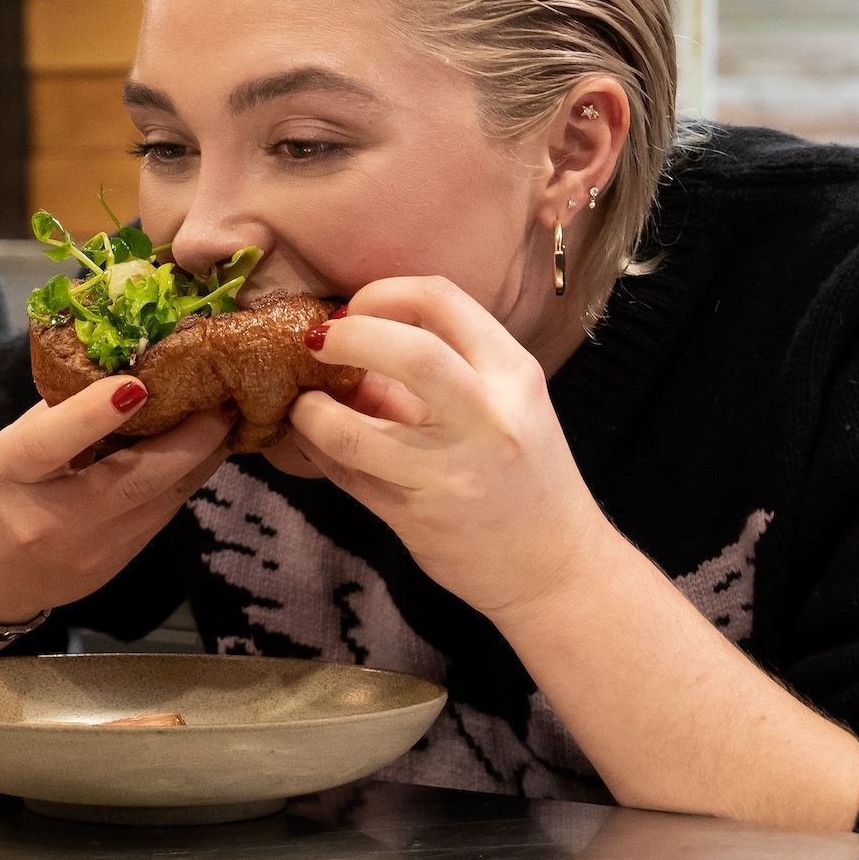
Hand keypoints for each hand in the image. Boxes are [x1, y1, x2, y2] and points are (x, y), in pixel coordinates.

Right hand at [0, 376, 232, 626]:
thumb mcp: (9, 446)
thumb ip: (61, 414)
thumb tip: (125, 369)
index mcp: (11, 475)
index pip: (50, 444)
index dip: (94, 414)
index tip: (137, 383)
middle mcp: (55, 519)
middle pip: (134, 479)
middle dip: (189, 437)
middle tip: (222, 397)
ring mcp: (92, 550)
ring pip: (164, 498)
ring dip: (201, 456)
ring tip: (226, 416)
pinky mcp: (119, 564)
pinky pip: (162, 514)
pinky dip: (184, 478)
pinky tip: (201, 452)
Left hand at [285, 275, 623, 623]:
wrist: (555, 566)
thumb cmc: (524, 475)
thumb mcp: (501, 406)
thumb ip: (437, 369)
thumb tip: (353, 340)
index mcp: (513, 376)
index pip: (441, 299)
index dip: (382, 293)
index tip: (355, 311)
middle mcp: (488, 420)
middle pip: (408, 352)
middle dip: (347, 337)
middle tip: (316, 345)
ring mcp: (450, 473)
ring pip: (351, 429)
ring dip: (310, 412)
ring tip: (303, 405)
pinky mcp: (416, 519)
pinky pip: (344, 474)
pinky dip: (316, 451)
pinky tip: (313, 442)